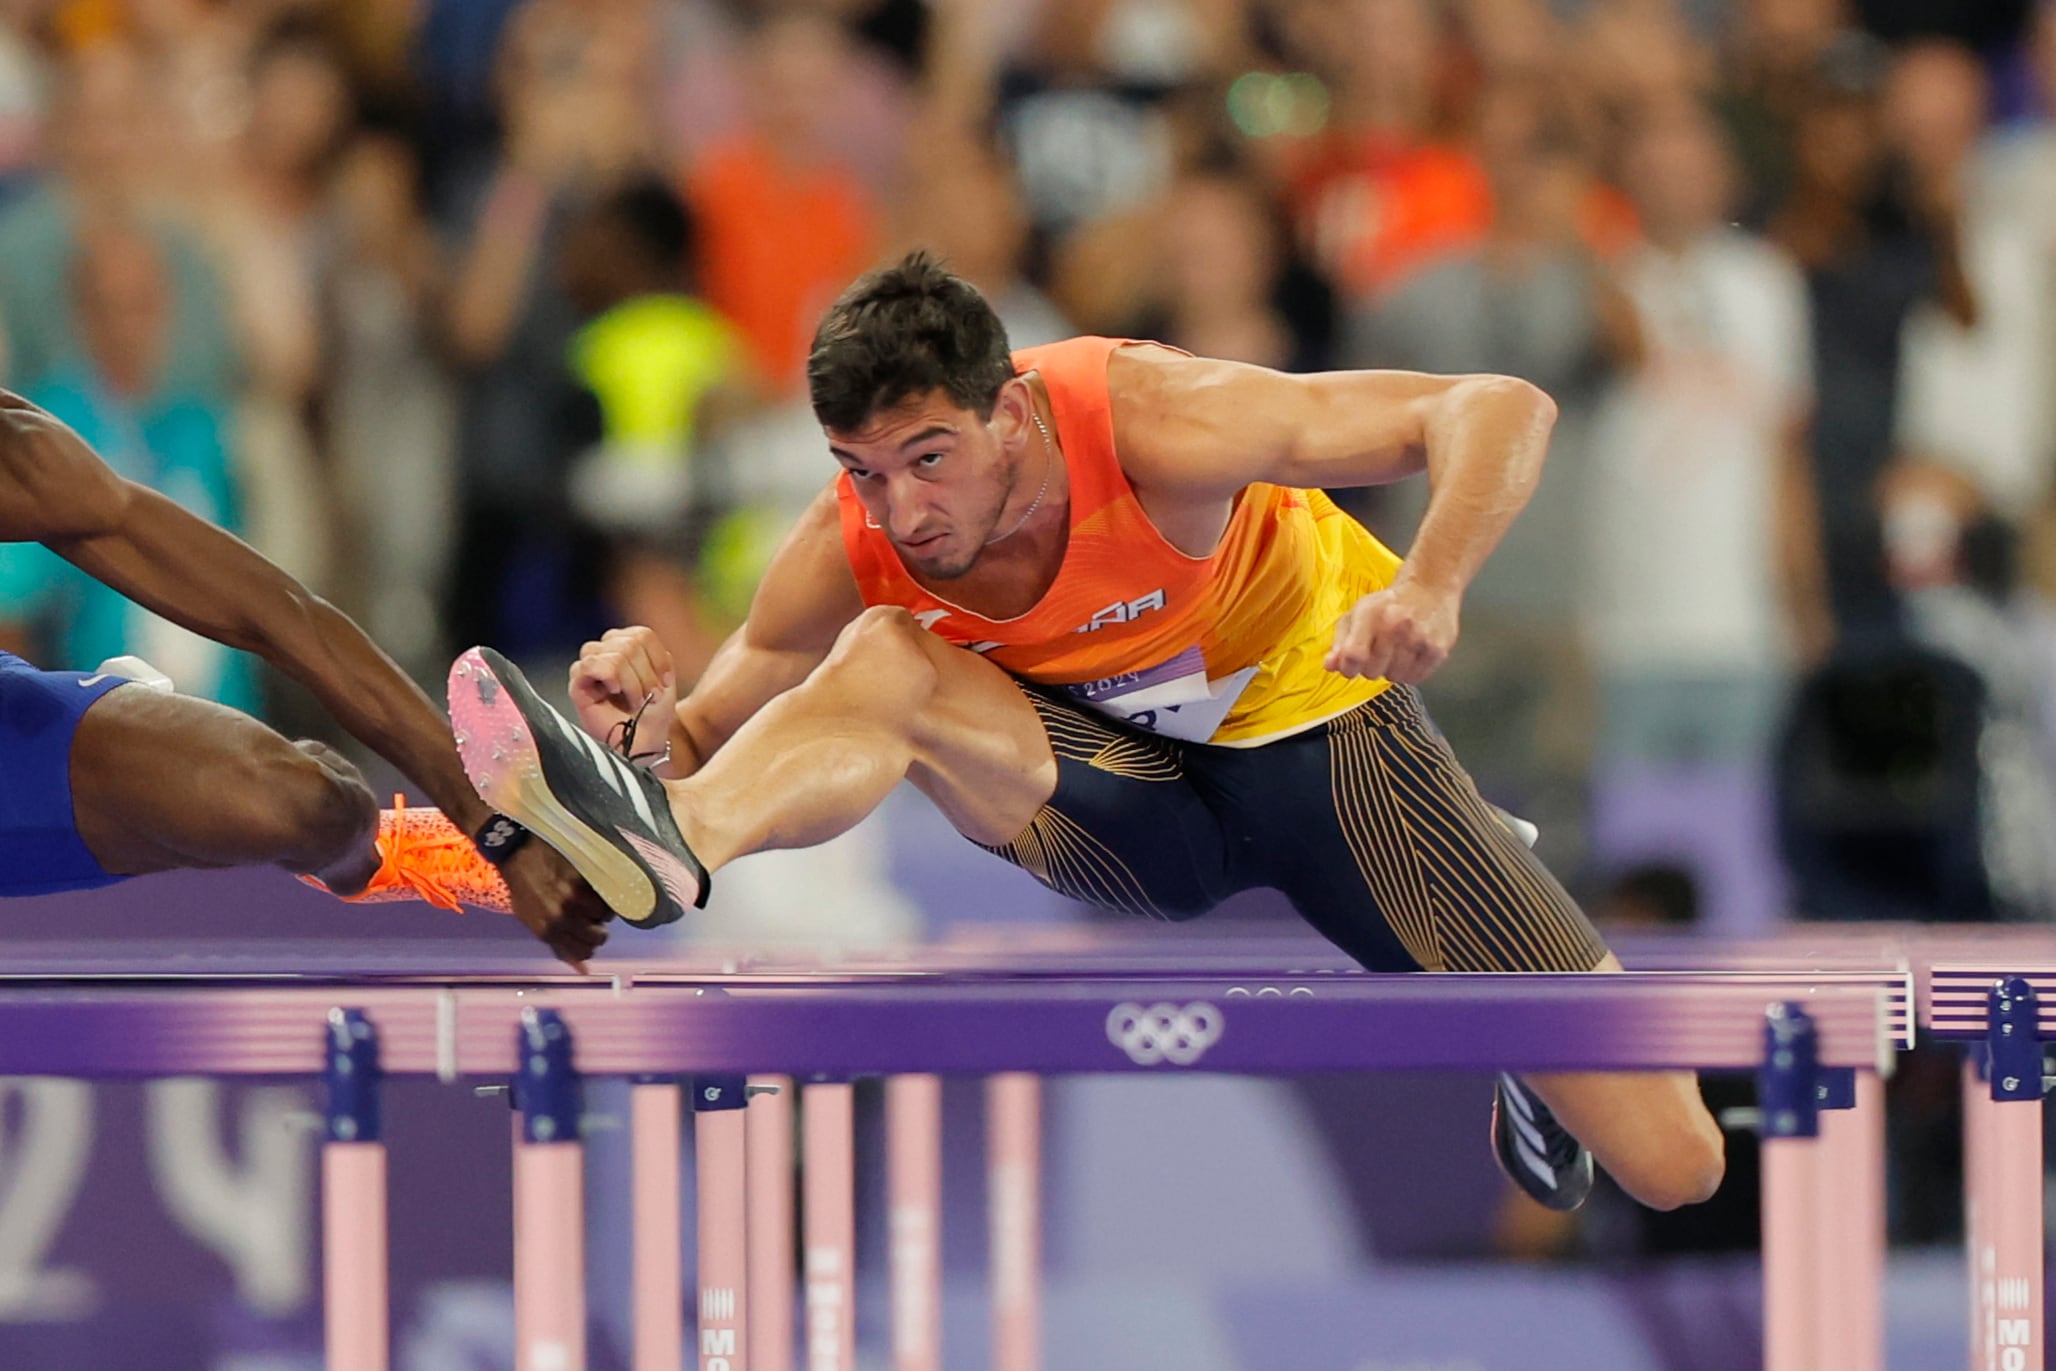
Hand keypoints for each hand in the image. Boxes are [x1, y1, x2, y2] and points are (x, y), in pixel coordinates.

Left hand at [500, 840, 613, 970]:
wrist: (518, 853)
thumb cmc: (525, 889)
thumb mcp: (535, 922)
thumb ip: (560, 947)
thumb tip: (584, 971)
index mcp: (547, 930)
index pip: (583, 953)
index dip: (588, 946)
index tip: (587, 936)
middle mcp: (561, 916)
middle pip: (597, 937)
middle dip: (598, 929)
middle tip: (592, 918)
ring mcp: (573, 897)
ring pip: (605, 915)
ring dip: (601, 909)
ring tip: (591, 899)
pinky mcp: (583, 878)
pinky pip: (604, 893)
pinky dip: (603, 892)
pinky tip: (592, 887)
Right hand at [570, 626, 677, 753]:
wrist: (646, 743)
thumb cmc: (653, 714)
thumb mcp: (665, 679)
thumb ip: (657, 655)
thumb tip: (643, 642)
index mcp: (626, 645)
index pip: (642, 634)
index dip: (658, 660)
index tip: (664, 683)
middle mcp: (605, 650)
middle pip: (630, 643)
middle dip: (646, 674)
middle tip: (649, 697)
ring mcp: (590, 665)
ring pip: (616, 655)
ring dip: (632, 682)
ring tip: (635, 700)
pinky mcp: (577, 682)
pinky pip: (593, 664)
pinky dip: (611, 678)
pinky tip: (614, 692)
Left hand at [1325, 579, 1460, 683]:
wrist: (1430, 587)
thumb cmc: (1388, 604)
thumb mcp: (1358, 614)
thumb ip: (1340, 641)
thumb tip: (1329, 666)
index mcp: (1370, 614)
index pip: (1353, 656)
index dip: (1348, 667)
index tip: (1351, 665)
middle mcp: (1395, 625)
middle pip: (1371, 672)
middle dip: (1370, 667)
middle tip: (1379, 651)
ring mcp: (1419, 638)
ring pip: (1393, 678)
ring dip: (1392, 670)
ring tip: (1397, 650)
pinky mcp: (1437, 649)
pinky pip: (1414, 678)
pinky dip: (1410, 672)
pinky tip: (1411, 654)